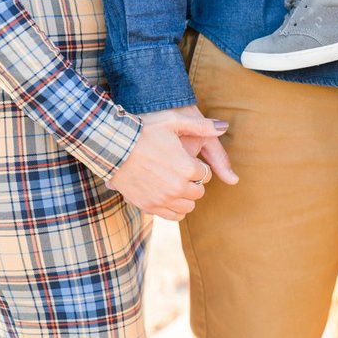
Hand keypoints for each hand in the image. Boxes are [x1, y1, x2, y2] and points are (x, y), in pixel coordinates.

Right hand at [106, 108, 233, 220]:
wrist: (113, 145)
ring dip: (185, 197)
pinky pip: (173, 216)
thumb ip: (202, 125)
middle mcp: (177, 187)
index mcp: (187, 168)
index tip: (187, 160)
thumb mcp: (173, 121)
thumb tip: (224, 126)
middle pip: (199, 192)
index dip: (198, 167)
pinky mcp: (149, 206)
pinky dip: (174, 209)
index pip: (206, 175)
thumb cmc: (144, 130)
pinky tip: (168, 196)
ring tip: (175, 185)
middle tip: (182, 173)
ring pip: (188, 207)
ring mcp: (163, 199)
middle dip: (194, 183)